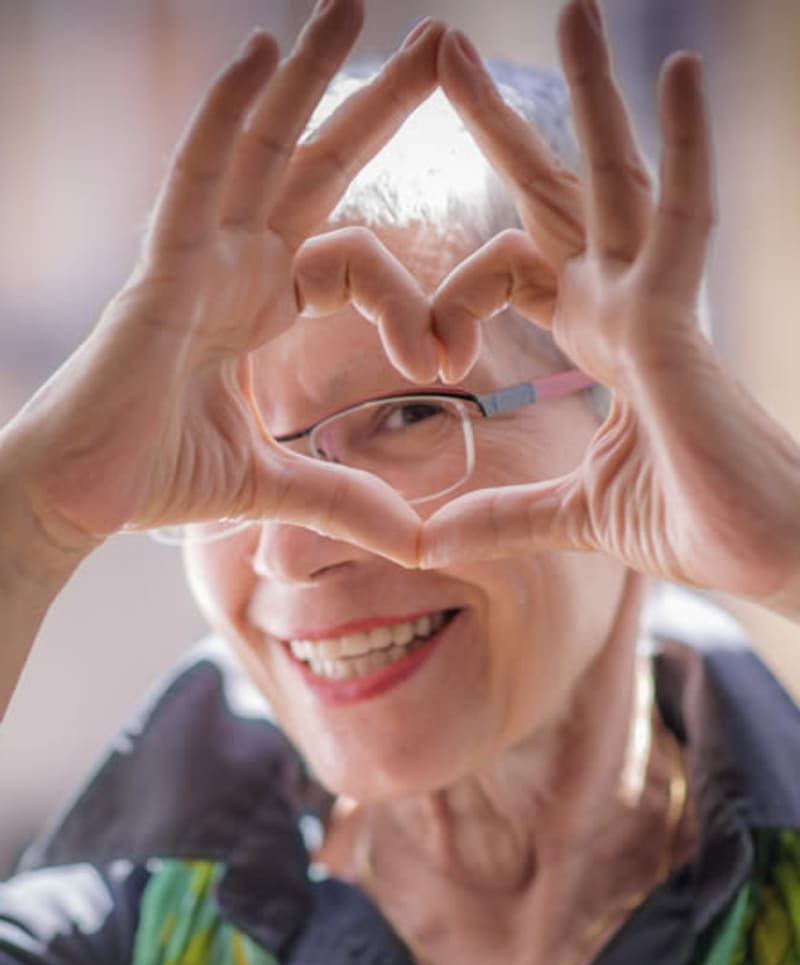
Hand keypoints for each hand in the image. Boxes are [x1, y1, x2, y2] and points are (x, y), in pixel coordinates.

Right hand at [2, 0, 443, 568]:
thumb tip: (415, 538)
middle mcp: (232, 267)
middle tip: (440, 42)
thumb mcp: (273, 484)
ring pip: (260, 149)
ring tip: (353, 5)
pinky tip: (263, 51)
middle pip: (316, 167)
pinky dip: (229, 114)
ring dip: (307, 76)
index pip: (354, 261)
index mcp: (260, 307)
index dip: (410, 299)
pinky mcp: (161, 271)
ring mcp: (195, 259)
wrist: (78, 501)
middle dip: (375, 107)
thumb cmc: (154, 477)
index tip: (450, 356)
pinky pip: (197, 175)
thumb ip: (343, 497)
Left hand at [423, 0, 799, 614]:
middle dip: (499, 126)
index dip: (453, 289)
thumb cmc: (693, 525)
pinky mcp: (683, 328)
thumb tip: (424, 541)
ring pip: (618, 179)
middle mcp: (625, 307)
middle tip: (446, 48)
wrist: (770, 558)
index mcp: (600, 338)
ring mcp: (657, 308)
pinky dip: (685, 147)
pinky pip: (684, 221)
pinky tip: (677, 68)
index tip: (426, 355)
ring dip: (591, 94)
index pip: (514, 265)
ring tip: (572, 6)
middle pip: (553, 194)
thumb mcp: (570, 515)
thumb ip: (500, 516)